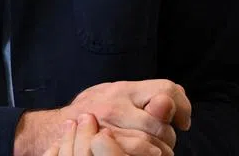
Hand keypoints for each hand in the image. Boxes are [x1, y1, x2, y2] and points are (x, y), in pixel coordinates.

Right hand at [16, 80, 190, 155]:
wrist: (55, 130)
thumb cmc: (92, 111)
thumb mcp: (116, 94)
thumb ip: (145, 97)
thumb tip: (170, 105)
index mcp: (124, 89)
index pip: (167, 90)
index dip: (182, 107)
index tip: (182, 121)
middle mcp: (116, 106)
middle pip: (161, 124)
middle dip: (169, 136)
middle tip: (165, 141)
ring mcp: (108, 128)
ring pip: (152, 144)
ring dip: (160, 151)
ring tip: (156, 151)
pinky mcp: (102, 144)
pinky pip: (136, 152)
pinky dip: (148, 155)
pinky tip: (147, 155)